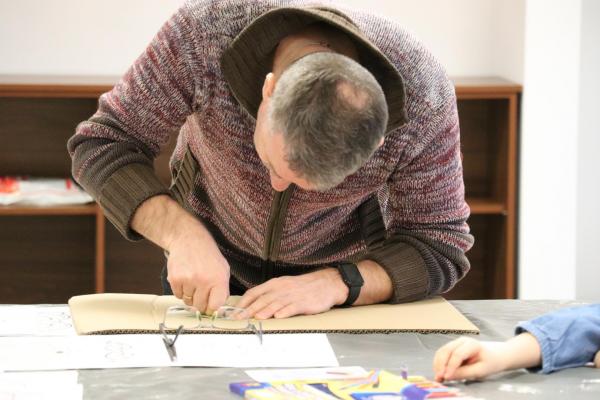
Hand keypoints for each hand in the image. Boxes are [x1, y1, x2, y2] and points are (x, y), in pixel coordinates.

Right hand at [131, 195, 230, 313]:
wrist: (189, 240)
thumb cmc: (208, 256)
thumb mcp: (223, 269)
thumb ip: (222, 289)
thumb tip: (216, 308)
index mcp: (218, 279)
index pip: (215, 306)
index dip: (212, 307)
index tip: (210, 304)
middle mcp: (203, 281)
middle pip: (200, 306)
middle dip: (201, 302)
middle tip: (200, 291)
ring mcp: (188, 280)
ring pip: (188, 301)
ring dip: (190, 295)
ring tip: (193, 282)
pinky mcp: (174, 279)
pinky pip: (178, 296)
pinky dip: (181, 291)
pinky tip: (185, 279)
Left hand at [236, 268, 347, 318]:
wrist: (326, 283)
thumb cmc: (302, 287)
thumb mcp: (283, 286)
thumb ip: (268, 294)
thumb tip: (251, 306)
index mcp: (274, 284)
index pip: (254, 292)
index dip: (243, 303)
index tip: (233, 313)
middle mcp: (281, 288)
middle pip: (263, 299)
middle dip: (249, 310)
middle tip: (238, 319)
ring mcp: (293, 295)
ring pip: (276, 303)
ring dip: (265, 310)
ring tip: (256, 318)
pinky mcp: (304, 302)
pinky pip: (293, 307)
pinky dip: (285, 311)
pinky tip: (279, 317)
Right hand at [432, 337, 509, 381]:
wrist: (495, 355)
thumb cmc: (490, 362)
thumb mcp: (481, 371)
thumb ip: (465, 373)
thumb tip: (447, 376)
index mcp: (472, 344)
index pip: (457, 354)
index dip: (450, 366)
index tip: (447, 377)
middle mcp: (461, 341)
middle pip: (446, 350)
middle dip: (440, 365)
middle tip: (438, 378)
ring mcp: (456, 343)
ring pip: (442, 352)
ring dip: (438, 364)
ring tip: (438, 377)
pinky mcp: (452, 347)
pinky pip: (442, 354)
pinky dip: (439, 363)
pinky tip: (440, 373)